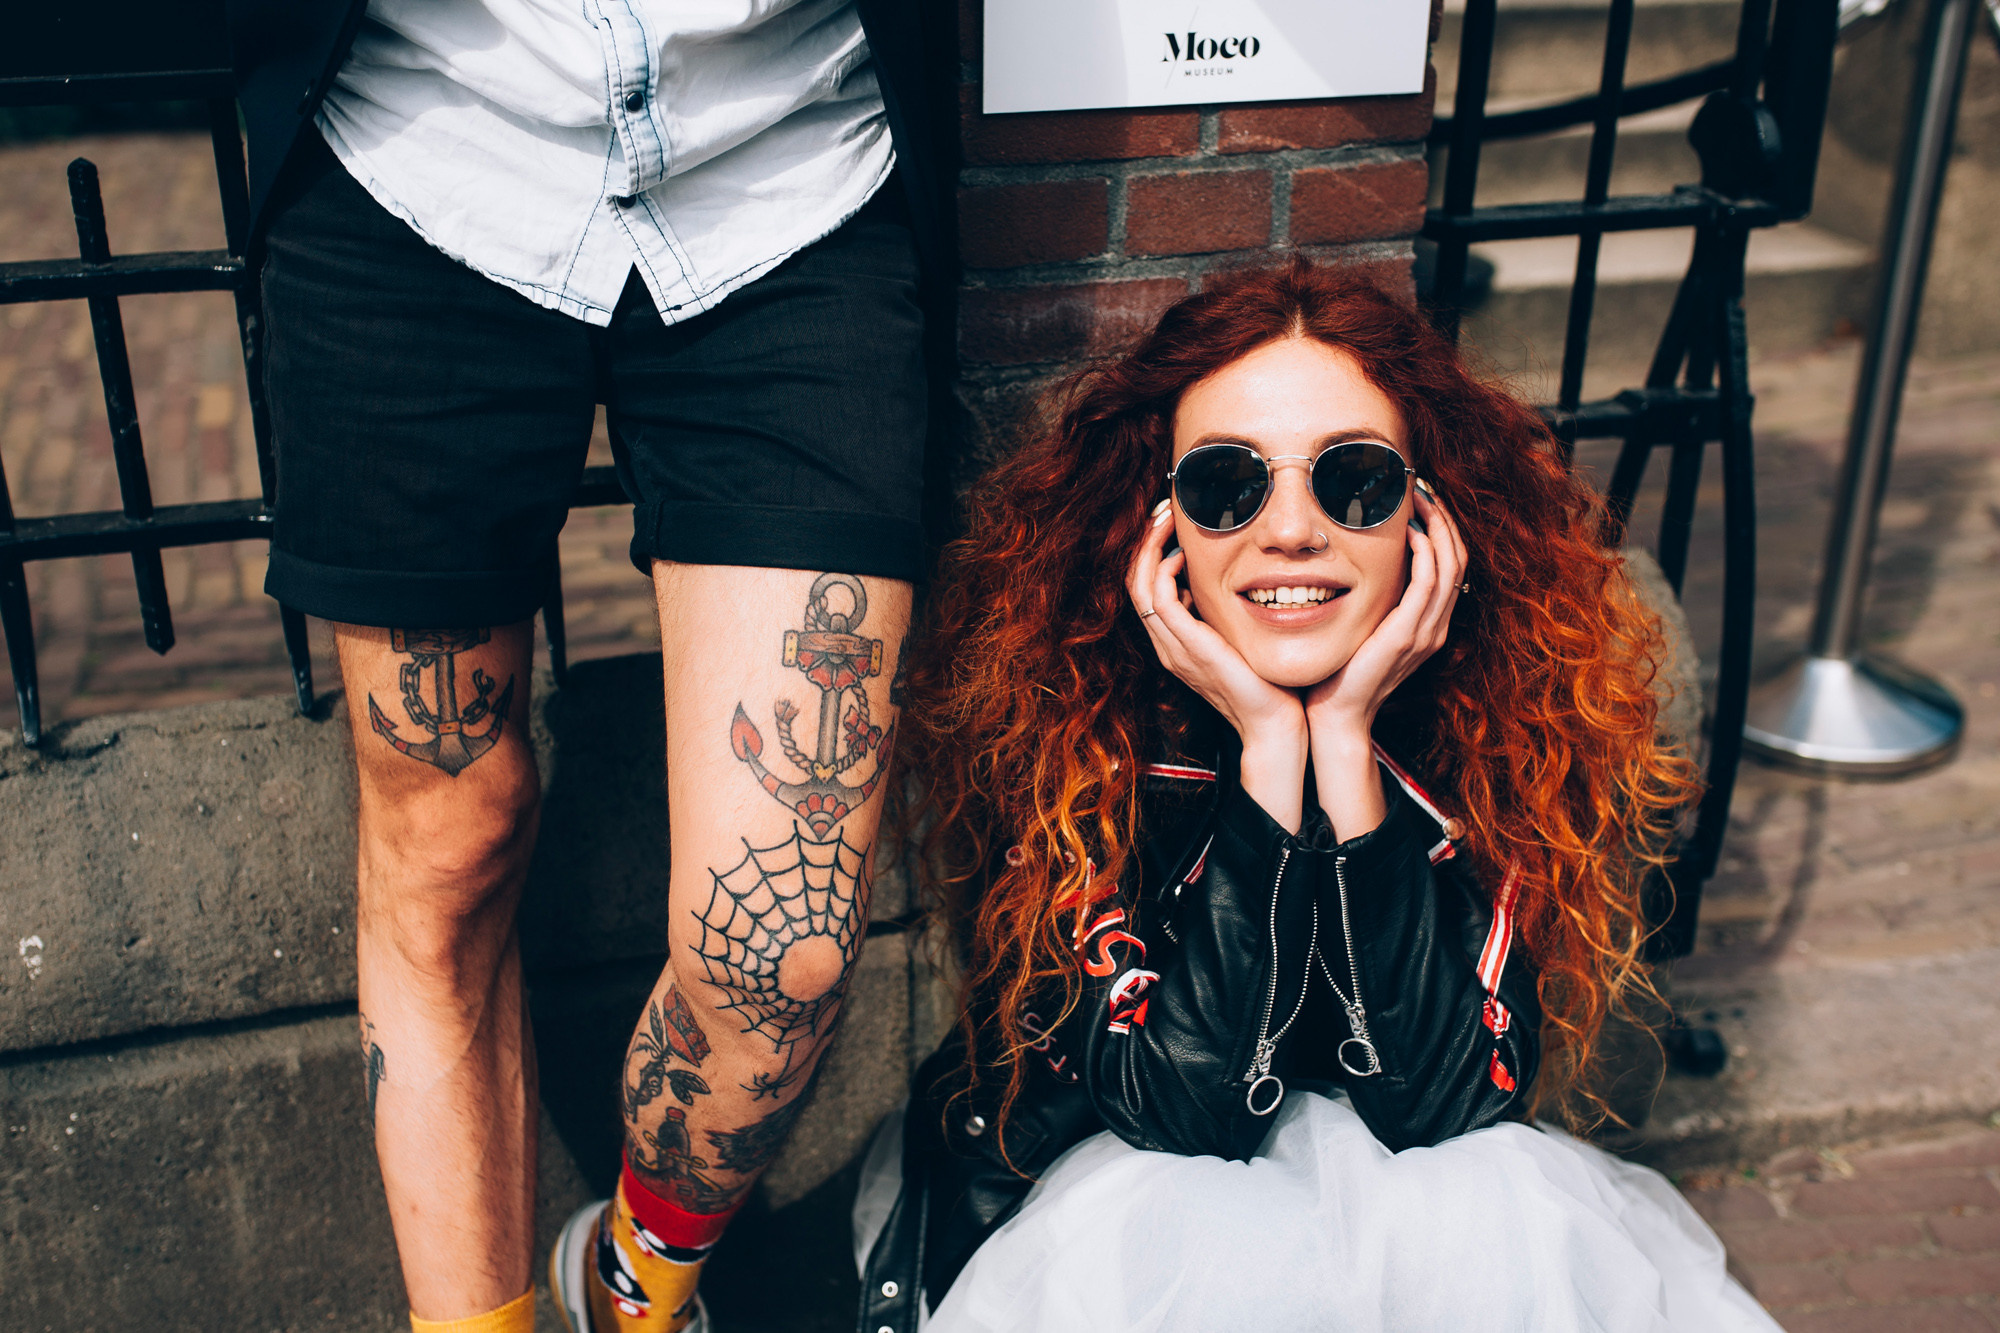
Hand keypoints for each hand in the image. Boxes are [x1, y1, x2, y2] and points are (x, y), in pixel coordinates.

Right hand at [1128, 502, 1308, 829]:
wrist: (1274, 725)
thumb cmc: (1268, 685)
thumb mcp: (1242, 640)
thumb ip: (1228, 615)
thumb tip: (1234, 582)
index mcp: (1176, 642)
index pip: (1145, 588)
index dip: (1151, 553)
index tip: (1170, 524)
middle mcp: (1167, 644)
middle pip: (1134, 582)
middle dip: (1145, 542)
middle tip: (1163, 513)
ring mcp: (1173, 648)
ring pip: (1139, 586)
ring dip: (1149, 548)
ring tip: (1167, 522)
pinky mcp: (1188, 648)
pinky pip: (1159, 600)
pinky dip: (1165, 571)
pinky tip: (1185, 557)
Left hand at [1304, 483, 1465, 837]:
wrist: (1335, 716)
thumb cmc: (1339, 672)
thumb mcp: (1361, 627)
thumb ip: (1371, 601)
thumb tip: (1356, 561)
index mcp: (1426, 625)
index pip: (1449, 566)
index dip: (1441, 530)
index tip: (1420, 501)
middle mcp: (1434, 628)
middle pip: (1458, 560)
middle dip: (1444, 519)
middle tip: (1422, 488)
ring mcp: (1426, 633)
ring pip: (1450, 567)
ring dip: (1438, 527)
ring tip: (1419, 499)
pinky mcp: (1408, 636)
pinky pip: (1429, 585)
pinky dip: (1425, 554)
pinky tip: (1411, 533)